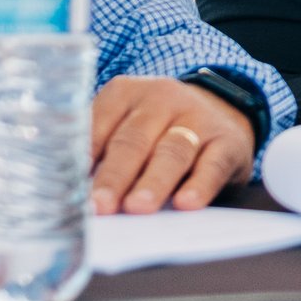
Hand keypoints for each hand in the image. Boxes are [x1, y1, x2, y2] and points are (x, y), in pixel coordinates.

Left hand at [89, 76, 257, 214]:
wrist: (221, 110)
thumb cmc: (158, 129)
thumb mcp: (127, 124)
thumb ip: (102, 151)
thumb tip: (74, 194)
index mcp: (126, 93)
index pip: (99, 125)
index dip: (84, 158)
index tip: (72, 189)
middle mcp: (161, 99)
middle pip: (134, 140)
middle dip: (115, 175)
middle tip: (101, 205)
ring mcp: (198, 118)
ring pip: (172, 151)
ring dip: (153, 181)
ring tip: (138, 207)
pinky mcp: (228, 141)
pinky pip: (213, 164)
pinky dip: (200, 185)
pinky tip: (186, 203)